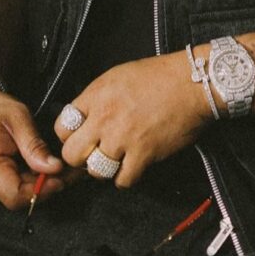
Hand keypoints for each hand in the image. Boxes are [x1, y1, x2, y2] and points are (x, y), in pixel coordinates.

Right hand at [0, 77, 66, 208]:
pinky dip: (24, 177)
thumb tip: (54, 168)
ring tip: (55, 166)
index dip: (42, 190)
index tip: (62, 178)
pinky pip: (6, 185)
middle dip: (44, 186)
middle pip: (16, 196)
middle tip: (69, 172)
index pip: (15, 195)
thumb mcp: (18, 117)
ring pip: (13, 192)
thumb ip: (35, 146)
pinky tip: (37, 165)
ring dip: (36, 182)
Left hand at [53, 51, 212, 187]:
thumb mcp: (118, 76)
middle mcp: (105, 117)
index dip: (69, 136)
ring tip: (117, 159)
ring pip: (95, 171)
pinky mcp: (143, 154)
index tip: (80, 138)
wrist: (192, 82)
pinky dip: (127, 177)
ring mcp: (123, 137)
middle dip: (80, 157)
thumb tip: (85, 119)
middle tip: (94, 153)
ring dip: (105, 168)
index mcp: (96, 94)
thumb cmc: (159, 76)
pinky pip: (122, 180)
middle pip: (71, 153)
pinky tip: (134, 165)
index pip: (62, 127)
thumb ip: (97, 98)